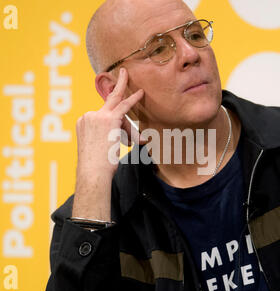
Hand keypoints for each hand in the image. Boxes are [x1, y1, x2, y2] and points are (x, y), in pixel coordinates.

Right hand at [72, 68, 143, 220]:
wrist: (92, 173)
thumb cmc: (97, 167)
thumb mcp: (101, 149)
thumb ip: (112, 138)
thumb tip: (137, 138)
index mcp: (83, 122)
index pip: (103, 116)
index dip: (118, 127)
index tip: (122, 124)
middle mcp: (87, 116)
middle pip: (110, 107)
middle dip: (117, 87)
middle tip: (124, 73)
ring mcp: (96, 116)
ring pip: (119, 112)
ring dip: (128, 127)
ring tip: (134, 102)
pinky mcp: (107, 120)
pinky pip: (123, 106)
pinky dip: (133, 99)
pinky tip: (141, 93)